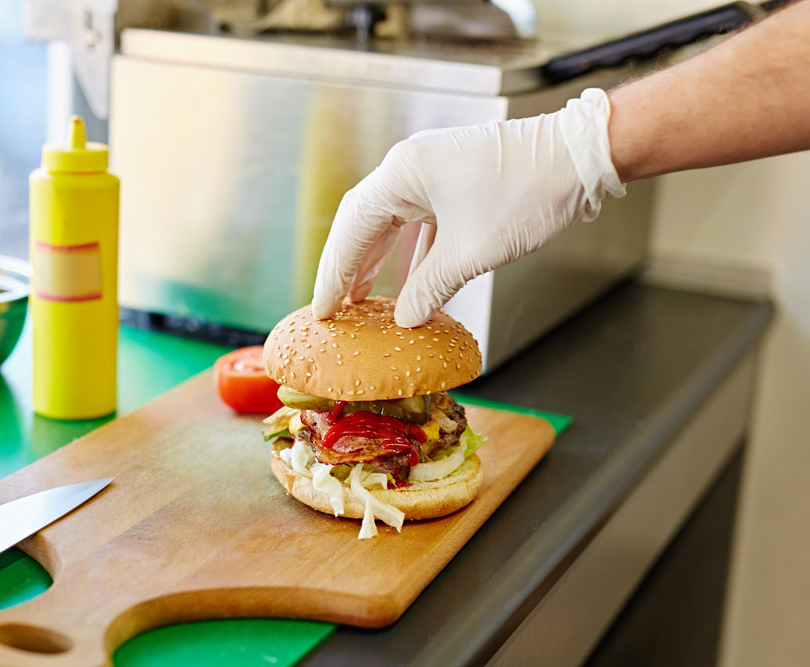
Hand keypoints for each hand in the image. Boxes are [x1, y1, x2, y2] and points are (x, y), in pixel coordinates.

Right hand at [311, 88, 626, 327]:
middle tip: (333, 308)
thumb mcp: (472, 252)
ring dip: (376, 262)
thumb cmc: (527, 193)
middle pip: (363, 223)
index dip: (334, 273)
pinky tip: (407, 284)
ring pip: (390, 224)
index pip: (351, 228)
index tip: (323, 308)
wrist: (579, 159)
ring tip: (360, 300)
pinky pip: (418, 224)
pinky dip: (409, 255)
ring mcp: (432, 174)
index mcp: (403, 173)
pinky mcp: (454, 185)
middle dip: (347, 268)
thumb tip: (405, 318)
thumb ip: (430, 287)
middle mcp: (410, 168)